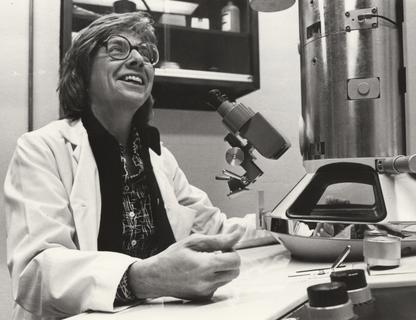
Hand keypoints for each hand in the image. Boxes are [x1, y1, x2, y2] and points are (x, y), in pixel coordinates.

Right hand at [128, 228, 243, 300]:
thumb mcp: (194, 242)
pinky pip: (218, 285)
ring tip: (206, 262)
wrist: (154, 277)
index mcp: (205, 266)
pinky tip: (200, 272)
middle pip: (235, 271)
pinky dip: (215, 277)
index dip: (232, 250)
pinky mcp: (204, 297)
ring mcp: (206, 292)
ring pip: (228, 278)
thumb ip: (219, 239)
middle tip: (217, 253)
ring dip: (223, 268)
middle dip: (231, 260)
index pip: (235, 260)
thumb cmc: (172, 256)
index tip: (222, 247)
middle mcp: (207, 282)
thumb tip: (239, 232)